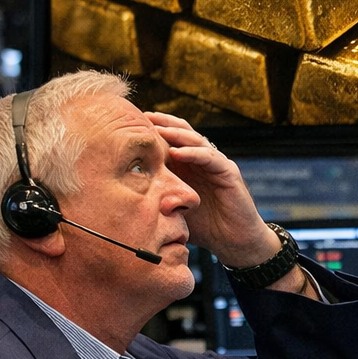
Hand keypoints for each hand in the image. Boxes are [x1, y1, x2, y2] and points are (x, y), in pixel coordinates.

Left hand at [145, 112, 278, 266]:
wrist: (234, 241)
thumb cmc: (204, 227)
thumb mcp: (174, 208)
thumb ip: (157, 197)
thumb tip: (122, 192)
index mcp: (188, 166)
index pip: (170, 140)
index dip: (153, 130)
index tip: (130, 124)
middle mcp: (202, 161)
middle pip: (183, 133)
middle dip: (163, 123)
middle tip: (142, 117)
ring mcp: (216, 165)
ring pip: (196, 140)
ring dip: (176, 134)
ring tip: (158, 129)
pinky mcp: (229, 173)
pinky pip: (210, 158)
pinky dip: (194, 153)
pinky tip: (178, 152)